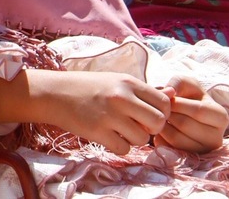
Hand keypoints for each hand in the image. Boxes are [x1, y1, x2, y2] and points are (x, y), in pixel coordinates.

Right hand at [0, 69, 170, 155]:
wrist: (55, 93)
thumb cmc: (88, 86)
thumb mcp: (116, 80)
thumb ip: (143, 91)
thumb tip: (173, 95)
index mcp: (128, 82)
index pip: (164, 102)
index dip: (162, 113)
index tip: (149, 115)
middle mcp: (122, 97)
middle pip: (158, 122)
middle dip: (152, 129)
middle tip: (138, 126)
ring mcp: (110, 115)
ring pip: (142, 139)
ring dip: (134, 139)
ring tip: (120, 130)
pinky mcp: (98, 132)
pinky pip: (124, 148)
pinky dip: (120, 147)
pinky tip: (110, 137)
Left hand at [156, 75, 228, 152]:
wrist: (188, 115)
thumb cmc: (189, 97)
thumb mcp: (187, 84)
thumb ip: (179, 82)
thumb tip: (170, 92)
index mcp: (221, 117)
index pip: (198, 111)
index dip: (178, 103)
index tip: (167, 98)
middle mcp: (216, 138)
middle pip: (185, 125)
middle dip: (168, 114)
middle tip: (159, 107)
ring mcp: (203, 152)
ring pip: (175, 139)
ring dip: (162, 125)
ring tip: (159, 116)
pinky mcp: (188, 160)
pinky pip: (168, 149)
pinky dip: (159, 137)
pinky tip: (161, 128)